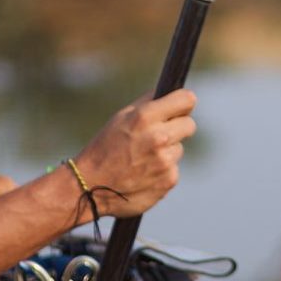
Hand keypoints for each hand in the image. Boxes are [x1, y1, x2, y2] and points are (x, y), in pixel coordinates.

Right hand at [75, 89, 196, 215]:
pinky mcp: (168, 181)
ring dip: (167, 151)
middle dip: (178, 127)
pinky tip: (144, 173)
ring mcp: (165, 161)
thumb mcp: (121, 118)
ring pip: (179, 149)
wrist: (90, 187)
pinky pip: (173, 169)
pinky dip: (163, 171)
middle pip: (189, 125)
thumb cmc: (104, 148)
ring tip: (143, 158)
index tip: (181, 106)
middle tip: (162, 133)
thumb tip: (170, 92)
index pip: (187, 100)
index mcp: (145, 117)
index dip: (184, 102)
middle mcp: (159, 138)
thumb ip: (148, 104)